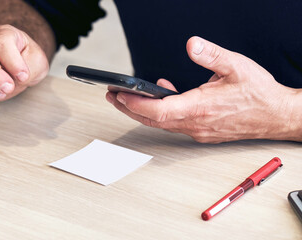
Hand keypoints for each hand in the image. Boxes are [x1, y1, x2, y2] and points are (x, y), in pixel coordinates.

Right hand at [0, 24, 48, 103]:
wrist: (24, 65)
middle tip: (9, 88)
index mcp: (5, 34)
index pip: (0, 43)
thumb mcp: (38, 61)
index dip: (12, 63)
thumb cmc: (30, 59)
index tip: (23, 76)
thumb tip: (16, 78)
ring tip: (1, 94)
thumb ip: (30, 67)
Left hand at [106, 36, 299, 142]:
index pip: (159, 110)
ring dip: (141, 111)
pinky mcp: (202, 131)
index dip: (135, 104)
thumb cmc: (259, 94)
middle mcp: (196, 123)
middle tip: (112, 96)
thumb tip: (191, 44)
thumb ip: (211, 55)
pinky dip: (161, 112)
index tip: (119, 95)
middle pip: (153, 119)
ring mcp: (198, 130)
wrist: (276, 116)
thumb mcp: (236, 66)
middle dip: (129, 107)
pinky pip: (175, 123)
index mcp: (200, 107)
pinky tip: (163, 96)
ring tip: (126, 97)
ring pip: (161, 123)